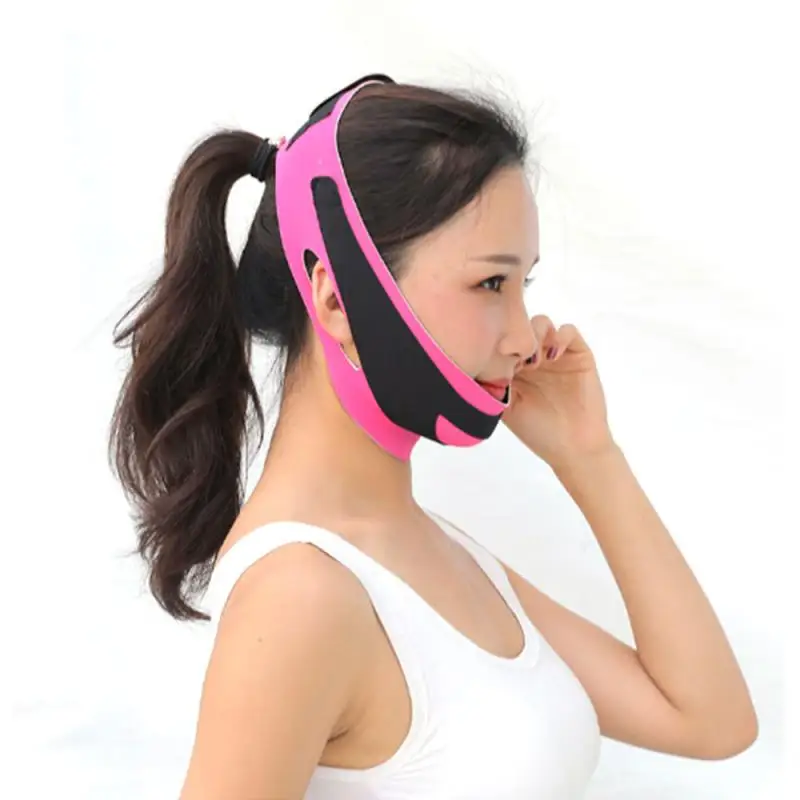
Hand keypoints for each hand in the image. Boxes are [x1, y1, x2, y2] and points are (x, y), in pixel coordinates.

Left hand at [501, 316, 615, 466]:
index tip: (492, 358)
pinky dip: (560, 336)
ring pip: (541, 323)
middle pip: (519, 325)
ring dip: (535, 335)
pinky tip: (552, 357)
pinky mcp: (578, 354)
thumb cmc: (537, 431)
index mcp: (512, 367)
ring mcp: (555, 353)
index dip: (494, 342)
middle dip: (514, 336)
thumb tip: (472, 365)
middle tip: (512, 357)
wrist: (573, 447)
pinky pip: (569, 331)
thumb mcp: (505, 408)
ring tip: (533, 361)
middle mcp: (533, 356)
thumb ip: (491, 385)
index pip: (499, 339)